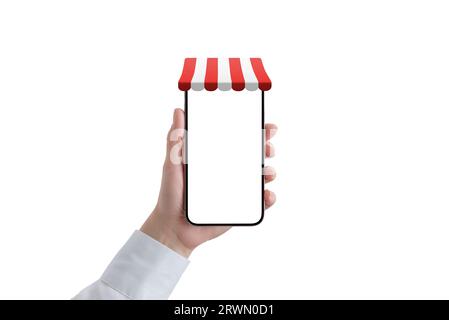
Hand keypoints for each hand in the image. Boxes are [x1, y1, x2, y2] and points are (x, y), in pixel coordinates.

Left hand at [141, 108, 276, 256]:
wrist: (172, 228)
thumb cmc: (170, 195)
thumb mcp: (170, 165)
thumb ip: (175, 140)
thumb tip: (178, 111)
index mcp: (215, 157)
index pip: (238, 139)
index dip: (254, 131)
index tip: (265, 126)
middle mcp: (229, 171)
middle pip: (254, 155)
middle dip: (266, 148)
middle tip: (267, 148)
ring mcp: (236, 189)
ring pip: (261, 177)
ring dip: (270, 172)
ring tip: (266, 173)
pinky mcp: (240, 208)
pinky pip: (260, 202)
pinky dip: (269, 198)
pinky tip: (267, 195)